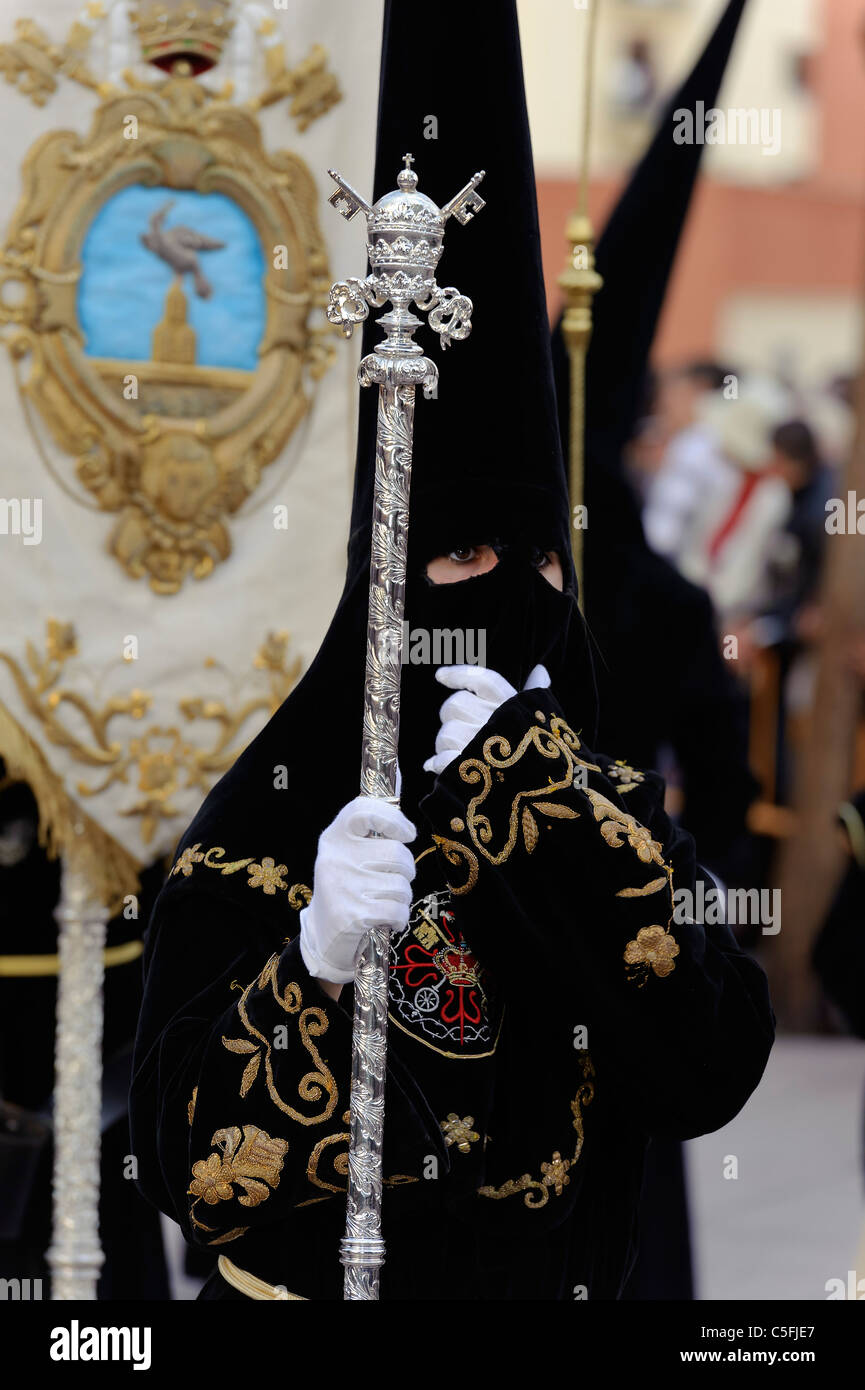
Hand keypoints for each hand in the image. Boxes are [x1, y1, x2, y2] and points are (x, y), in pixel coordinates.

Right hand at [299, 795, 416, 984]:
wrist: (324, 937)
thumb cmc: (347, 886)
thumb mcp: (351, 852)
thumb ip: (374, 823)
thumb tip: (397, 770)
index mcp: (335, 836)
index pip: (364, 810)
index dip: (393, 818)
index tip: (407, 833)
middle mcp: (336, 857)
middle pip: (396, 853)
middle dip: (405, 870)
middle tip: (391, 880)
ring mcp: (343, 886)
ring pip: (401, 884)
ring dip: (401, 898)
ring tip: (382, 901)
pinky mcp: (352, 915)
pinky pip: (397, 909)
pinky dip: (399, 917)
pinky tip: (385, 920)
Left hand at [423, 663, 550, 775]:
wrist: (551, 792)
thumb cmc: (547, 755)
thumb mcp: (544, 720)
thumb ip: (535, 693)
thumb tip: (540, 670)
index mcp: (514, 705)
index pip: (482, 679)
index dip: (459, 675)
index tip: (439, 676)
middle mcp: (496, 720)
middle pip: (456, 704)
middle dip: (452, 717)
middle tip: (460, 731)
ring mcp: (481, 745)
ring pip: (446, 732)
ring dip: (445, 745)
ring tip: (460, 756)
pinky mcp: (469, 768)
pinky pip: (440, 759)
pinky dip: (436, 763)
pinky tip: (434, 766)